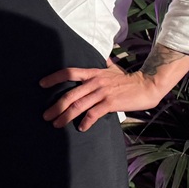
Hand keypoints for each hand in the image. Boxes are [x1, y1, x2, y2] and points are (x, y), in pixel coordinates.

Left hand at [39, 54, 188, 130]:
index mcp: (92, 73)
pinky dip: (85, 122)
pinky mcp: (110, 103)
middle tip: (45, 115)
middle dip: (55, 106)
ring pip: (78, 106)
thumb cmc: (128, 79)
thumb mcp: (111, 69)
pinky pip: (93, 114)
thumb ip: (103, 66)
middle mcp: (94, 82)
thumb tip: (101, 59)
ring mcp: (102, 93)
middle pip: (69, 94)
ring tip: (56, 124)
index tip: (41, 84)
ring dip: (65, 116)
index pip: (68, 72)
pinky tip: (81, 128)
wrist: (147, 85)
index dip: (53, 78)